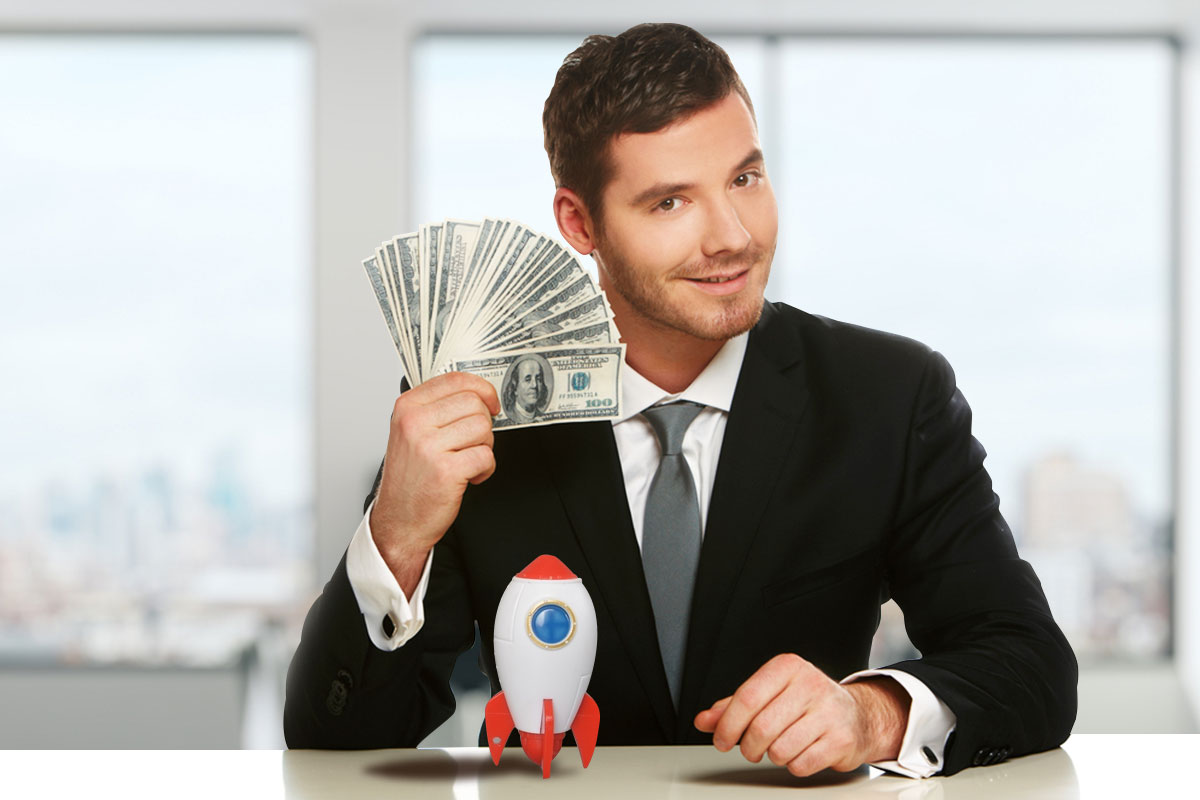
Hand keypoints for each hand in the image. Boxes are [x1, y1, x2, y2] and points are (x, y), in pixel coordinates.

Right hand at [369, 372, 499, 595]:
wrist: (399, 519)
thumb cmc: (409, 478)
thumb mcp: (411, 433)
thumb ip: (437, 409)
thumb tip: (476, 393)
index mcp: (408, 407)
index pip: (456, 380)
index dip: (482, 389)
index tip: (490, 402)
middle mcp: (415, 423)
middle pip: (474, 403)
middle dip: (483, 424)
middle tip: (472, 443)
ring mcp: (429, 446)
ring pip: (483, 428)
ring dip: (484, 447)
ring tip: (468, 461)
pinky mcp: (446, 470)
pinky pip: (486, 456)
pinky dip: (486, 469)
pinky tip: (471, 476)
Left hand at [693, 654, 909, 776]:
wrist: (857, 715)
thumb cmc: (806, 704)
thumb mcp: (770, 695)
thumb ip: (734, 707)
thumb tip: (704, 721)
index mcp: (787, 667)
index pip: (747, 697)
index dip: (728, 724)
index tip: (721, 740)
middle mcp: (810, 684)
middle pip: (761, 727)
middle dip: (748, 747)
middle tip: (750, 750)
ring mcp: (829, 712)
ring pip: (779, 749)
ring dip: (772, 756)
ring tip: (780, 747)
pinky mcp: (841, 739)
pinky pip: (801, 764)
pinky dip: (794, 765)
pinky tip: (801, 752)